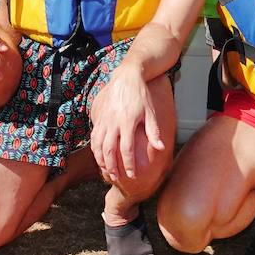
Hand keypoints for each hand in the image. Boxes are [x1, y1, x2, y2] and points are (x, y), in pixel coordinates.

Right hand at [89, 66, 162, 181]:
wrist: (126, 76)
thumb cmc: (140, 95)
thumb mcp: (150, 112)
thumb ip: (154, 132)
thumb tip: (160, 148)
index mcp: (127, 121)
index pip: (126, 149)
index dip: (129, 164)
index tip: (132, 175)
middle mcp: (113, 122)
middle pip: (109, 150)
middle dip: (112, 167)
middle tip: (117, 178)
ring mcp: (103, 119)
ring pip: (98, 145)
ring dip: (101, 161)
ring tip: (107, 171)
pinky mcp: (98, 117)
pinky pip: (93, 137)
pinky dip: (95, 150)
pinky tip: (99, 157)